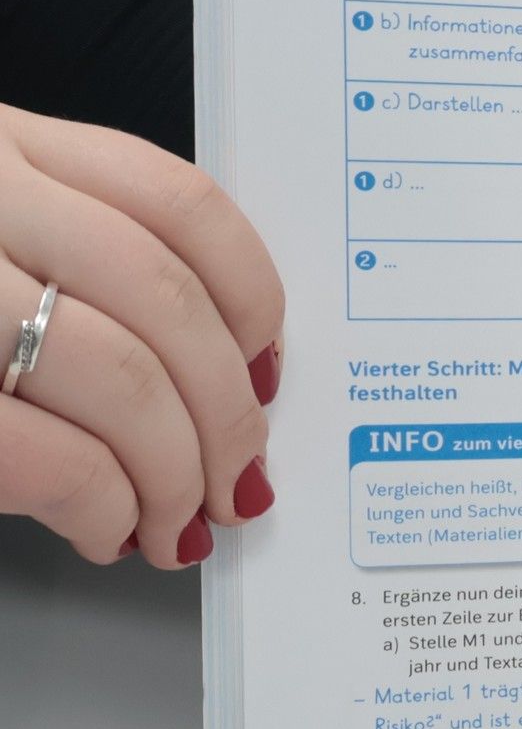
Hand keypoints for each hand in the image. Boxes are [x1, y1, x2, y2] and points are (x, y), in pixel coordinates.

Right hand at [0, 107, 283, 565]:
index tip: (267, 362)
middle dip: (227, 409)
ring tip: (179, 516)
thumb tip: (214, 369)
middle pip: (165, 300)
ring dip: (178, 470)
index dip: (250, 294)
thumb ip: (64, 257)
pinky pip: (48, 456)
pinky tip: (108, 527)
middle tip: (240, 473)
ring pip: (121, 378)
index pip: (175, 201)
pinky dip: (106, 505)